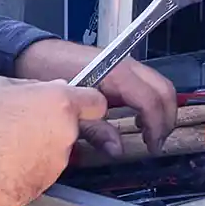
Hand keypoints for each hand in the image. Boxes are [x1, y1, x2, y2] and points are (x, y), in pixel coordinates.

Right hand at [0, 77, 107, 205]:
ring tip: (9, 144)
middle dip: (54, 125)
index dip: (87, 102)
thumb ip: (32, 86)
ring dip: (41, 147)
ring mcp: (56, 164)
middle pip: (72, 128)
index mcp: (59, 103)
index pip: (97, 102)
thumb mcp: (0, 85)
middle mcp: (66, 134)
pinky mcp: (44, 185)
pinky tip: (6, 162)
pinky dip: (29, 168)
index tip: (78, 104)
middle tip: (25, 123)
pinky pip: (41, 171)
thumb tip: (46, 89)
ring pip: (56, 151)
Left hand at [14, 39, 179, 153]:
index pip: (151, 101)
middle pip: (164, 91)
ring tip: (150, 135)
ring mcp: (128, 64)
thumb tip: (118, 150)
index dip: (157, 127)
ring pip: (160, 86)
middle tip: (157, 143)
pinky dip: (152, 102)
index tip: (152, 147)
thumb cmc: (51, 76)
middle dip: (166, 119)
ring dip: (162, 111)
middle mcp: (128, 66)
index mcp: (117, 75)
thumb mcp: (71, 109)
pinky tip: (139, 119)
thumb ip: (96, 131)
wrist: (38, 55)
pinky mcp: (124, 67)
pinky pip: (149, 84)